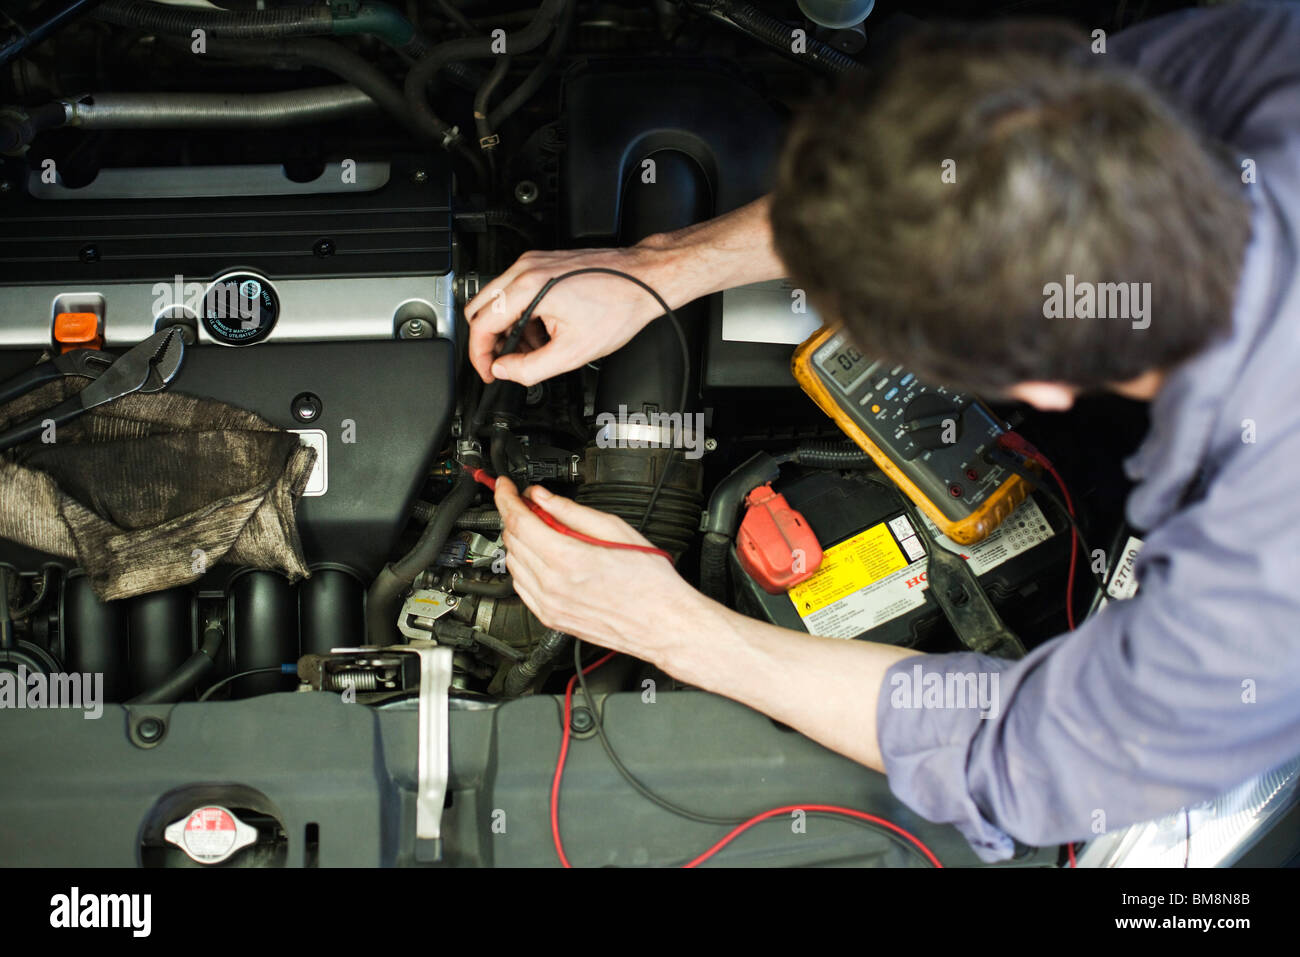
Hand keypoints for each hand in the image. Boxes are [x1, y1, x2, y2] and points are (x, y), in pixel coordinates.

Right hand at [464, 244, 680, 385]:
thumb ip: (530, 368)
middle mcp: (526, 269)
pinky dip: (522, 315)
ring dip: (508, 329)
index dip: (479, 356)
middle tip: (505, 363)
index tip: (488, 371)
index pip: (481, 324)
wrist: (644, 279)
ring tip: (535, 349)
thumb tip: (505, 371)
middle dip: (489, 341)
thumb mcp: (573, 352)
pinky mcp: (544, 264)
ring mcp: (534, 263)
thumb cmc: (619, 305)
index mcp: (528, 288)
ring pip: (498, 300)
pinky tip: (544, 331)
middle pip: (480, 309)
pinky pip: (516, 291)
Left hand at [493, 476, 694, 661]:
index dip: (507, 497)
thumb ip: (571, 511)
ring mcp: (549, 605)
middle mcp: (552, 585)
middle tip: (526, 502)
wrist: (662, 622)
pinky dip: (523, 566)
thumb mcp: (614, 529)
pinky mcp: (551, 618)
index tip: (505, 486)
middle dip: (514, 515)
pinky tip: (539, 556)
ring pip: (513, 563)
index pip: (519, 520)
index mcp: (567, 559)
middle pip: (513, 540)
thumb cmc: (649, 581)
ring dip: (518, 540)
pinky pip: (521, 587)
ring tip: (537, 528)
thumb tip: (544, 497)